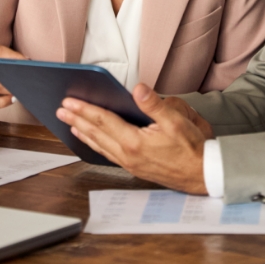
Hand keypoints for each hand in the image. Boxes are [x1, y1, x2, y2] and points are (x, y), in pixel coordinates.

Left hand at [57, 83, 211, 193]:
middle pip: (96, 134)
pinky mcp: (134, 168)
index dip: (85, 110)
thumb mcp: (178, 121)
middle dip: (77, 120)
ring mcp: (130, 164)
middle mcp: (128, 155)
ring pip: (100, 146)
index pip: (104, 121)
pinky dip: (95, 145)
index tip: (69, 101)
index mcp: (135, 142)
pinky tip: (91, 140)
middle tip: (60, 109)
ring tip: (69, 123)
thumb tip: (137, 89)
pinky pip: (108, 154)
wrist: (204, 175)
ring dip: (83, 133)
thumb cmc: (193, 148)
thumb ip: (155, 104)